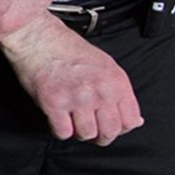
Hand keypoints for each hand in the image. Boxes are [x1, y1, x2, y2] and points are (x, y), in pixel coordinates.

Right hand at [0, 18, 142, 144]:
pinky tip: (58, 118)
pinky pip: (63, 132)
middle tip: (92, 129)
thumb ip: (120, 93)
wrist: (40, 38)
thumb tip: (134, 120)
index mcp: (116, 81)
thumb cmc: (69, 50)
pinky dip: (60, 130)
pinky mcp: (54, 103)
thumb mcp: (106, 66)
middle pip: (110, 132)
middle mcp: (100, 90)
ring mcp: (77, 98)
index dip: (120, 129)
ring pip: (86, 135)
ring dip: (78, 132)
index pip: (130, 121)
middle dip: (101, 136)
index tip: (110, 125)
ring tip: (73, 120)